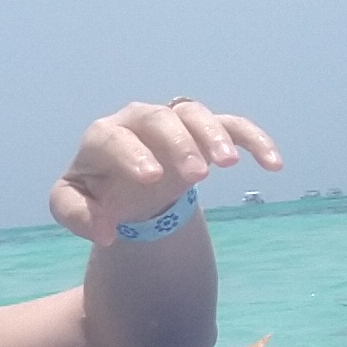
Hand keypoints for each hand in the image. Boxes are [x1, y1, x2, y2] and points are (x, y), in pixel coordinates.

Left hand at [50, 100, 277, 244]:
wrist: (128, 184)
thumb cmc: (100, 192)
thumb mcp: (74, 205)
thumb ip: (77, 217)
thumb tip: (104, 232)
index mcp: (103, 137)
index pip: (113, 138)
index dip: (132, 154)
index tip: (153, 178)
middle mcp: (138, 121)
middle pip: (158, 119)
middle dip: (179, 143)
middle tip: (197, 175)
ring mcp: (172, 123)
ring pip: (193, 113)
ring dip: (213, 134)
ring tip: (229, 165)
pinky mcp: (204, 131)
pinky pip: (231, 124)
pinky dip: (252, 139)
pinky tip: (272, 164)